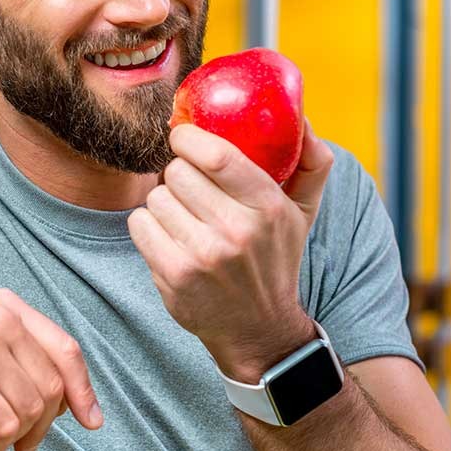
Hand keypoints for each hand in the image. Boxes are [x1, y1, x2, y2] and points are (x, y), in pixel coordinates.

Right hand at [0, 289, 102, 450]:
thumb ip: (12, 347)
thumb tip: (56, 394)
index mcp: (7, 305)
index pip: (65, 349)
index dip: (83, 388)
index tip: (91, 420)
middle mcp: (2, 321)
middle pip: (53, 385)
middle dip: (46, 425)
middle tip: (26, 446)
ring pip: (32, 409)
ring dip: (18, 438)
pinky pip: (6, 424)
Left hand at [127, 119, 334, 382]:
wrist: (257, 330)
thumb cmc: (274, 260)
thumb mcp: (302, 214)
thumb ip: (312, 164)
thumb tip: (304, 121)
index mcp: (269, 208)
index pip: (217, 155)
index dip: (189, 138)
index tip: (183, 136)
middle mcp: (237, 231)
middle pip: (178, 172)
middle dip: (178, 174)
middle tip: (189, 188)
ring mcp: (203, 255)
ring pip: (156, 197)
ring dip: (163, 203)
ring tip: (184, 219)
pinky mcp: (174, 275)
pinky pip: (138, 225)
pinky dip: (147, 227)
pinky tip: (168, 238)